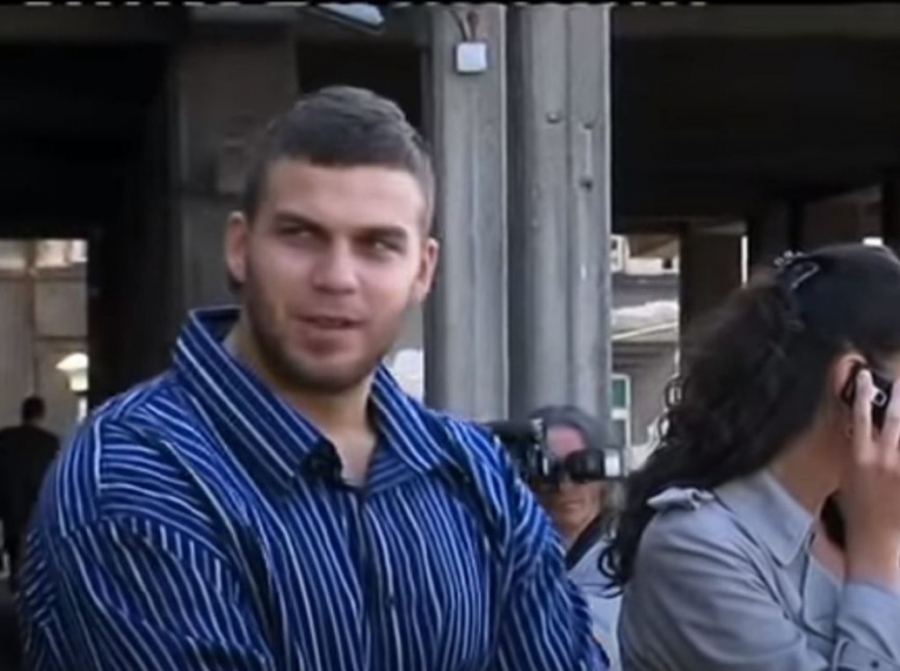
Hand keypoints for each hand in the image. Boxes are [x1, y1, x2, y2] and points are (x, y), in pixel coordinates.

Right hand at [842, 369, 899, 588]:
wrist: (875, 543)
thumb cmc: (859, 512)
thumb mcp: (847, 478)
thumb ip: (856, 454)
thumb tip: (858, 434)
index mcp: (858, 456)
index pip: (859, 416)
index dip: (862, 393)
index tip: (866, 376)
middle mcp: (881, 459)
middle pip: (893, 419)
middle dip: (898, 398)